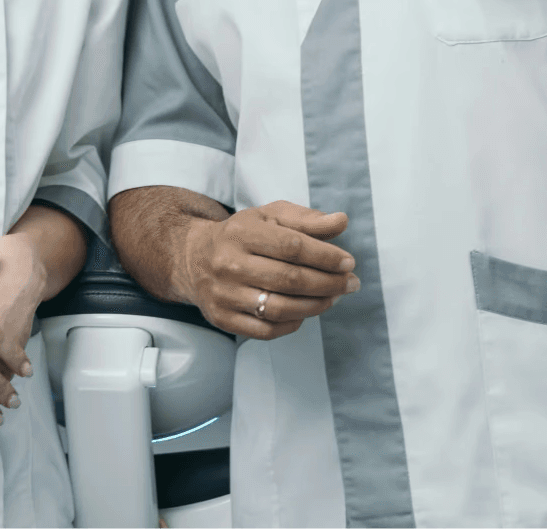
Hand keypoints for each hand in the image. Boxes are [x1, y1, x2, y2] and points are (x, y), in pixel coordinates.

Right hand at [181, 200, 357, 338]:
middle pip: (290, 279)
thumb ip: (306, 219)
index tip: (349, 262)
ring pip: (280, 308)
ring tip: (335, 297)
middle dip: (329, 283)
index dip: (326, 256)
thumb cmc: (243, 234)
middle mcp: (229, 264)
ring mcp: (224, 294)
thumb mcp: (270, 216)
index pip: (292, 246)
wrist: (194, 258)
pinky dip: (294, 323)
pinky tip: (307, 312)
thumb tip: (341, 221)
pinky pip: (267, 330)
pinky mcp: (223, 319)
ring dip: (317, 305)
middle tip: (352, 283)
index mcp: (241, 232)